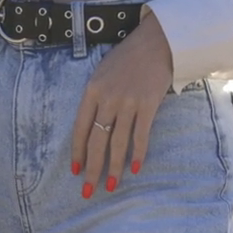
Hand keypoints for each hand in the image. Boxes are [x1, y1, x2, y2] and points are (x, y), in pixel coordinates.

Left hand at [70, 11, 174, 198]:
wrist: (157, 41)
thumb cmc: (128, 57)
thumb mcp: (103, 73)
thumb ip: (96, 97)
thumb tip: (92, 125)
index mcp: (91, 91)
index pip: (80, 128)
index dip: (77, 152)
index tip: (75, 171)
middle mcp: (107, 98)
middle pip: (97, 141)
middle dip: (91, 169)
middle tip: (87, 191)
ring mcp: (128, 102)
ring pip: (117, 143)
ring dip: (113, 167)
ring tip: (110, 186)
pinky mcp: (148, 105)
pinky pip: (141, 135)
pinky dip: (138, 154)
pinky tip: (135, 169)